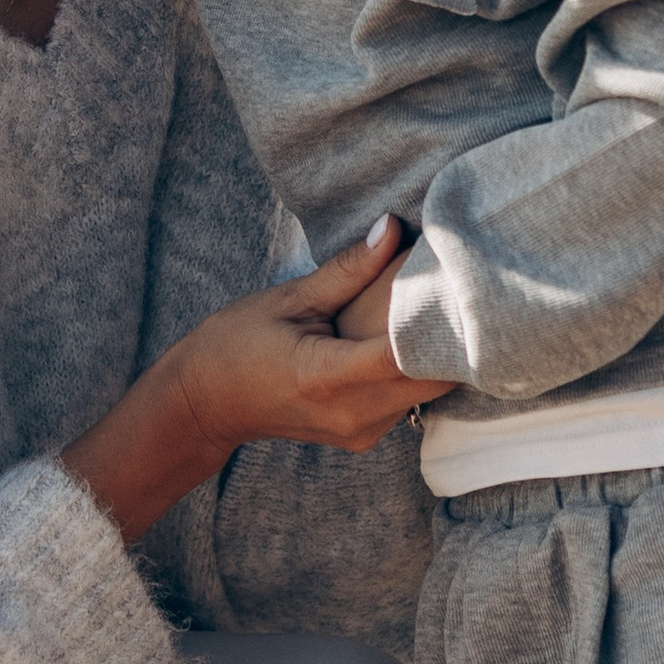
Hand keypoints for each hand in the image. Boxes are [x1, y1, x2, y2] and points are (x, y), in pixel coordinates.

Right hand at [169, 222, 450, 460]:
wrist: (205, 404)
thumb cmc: (234, 344)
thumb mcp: (287, 298)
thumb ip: (346, 270)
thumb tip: (392, 227)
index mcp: (326, 377)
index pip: (407, 355)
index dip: (440, 322)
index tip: (458, 284)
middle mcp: (351, 414)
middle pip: (431, 378)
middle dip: (450, 335)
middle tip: (457, 286)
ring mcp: (360, 432)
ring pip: (427, 392)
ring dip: (435, 353)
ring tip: (434, 306)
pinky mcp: (364, 436)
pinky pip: (409, 400)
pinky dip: (416, 369)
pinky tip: (407, 337)